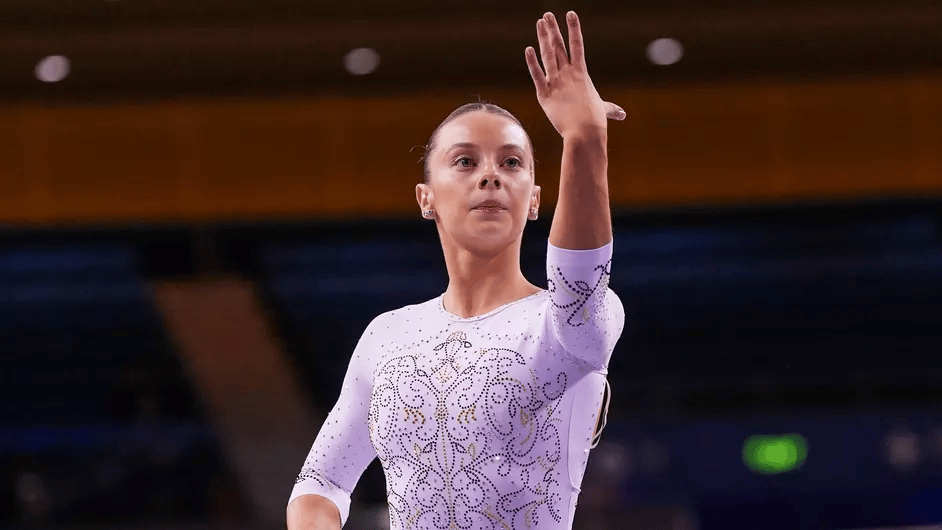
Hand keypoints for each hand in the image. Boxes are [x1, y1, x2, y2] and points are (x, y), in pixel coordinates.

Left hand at [525, 11, 624, 138]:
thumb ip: (610, 109)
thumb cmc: (594, 122)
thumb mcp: (602, 111)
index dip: (574, 28)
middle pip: (559, 46)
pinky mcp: (544, 95)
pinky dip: (532, 63)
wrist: (584, 132)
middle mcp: (568, 74)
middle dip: (553, 29)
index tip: (571, 13)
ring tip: (540, 23)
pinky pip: (537, 75)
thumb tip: (623, 114)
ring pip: (548, 55)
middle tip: (547, 15)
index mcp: (581, 74)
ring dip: (543, 38)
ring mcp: (555, 83)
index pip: (577, 45)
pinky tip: (528, 49)